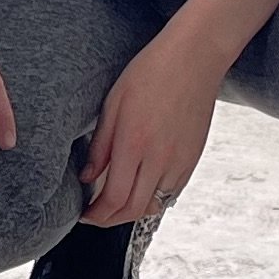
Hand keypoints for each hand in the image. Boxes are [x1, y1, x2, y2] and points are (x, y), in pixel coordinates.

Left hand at [77, 30, 224, 227]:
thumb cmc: (151, 73)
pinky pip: (171, 193)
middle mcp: (159, 160)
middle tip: (95, 216)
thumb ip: (100, 146)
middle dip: (109, 220)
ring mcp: (179, 162)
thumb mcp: (113, 104)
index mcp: (134, 144)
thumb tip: (87, 178)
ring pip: (153, 206)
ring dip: (131, 212)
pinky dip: (152, 200)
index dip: (96, 214)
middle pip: (132, 210)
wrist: (194, 58)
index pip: (113, 198)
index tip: (84, 213)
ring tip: (115, 204)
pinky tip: (139, 190)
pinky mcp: (192, 159)